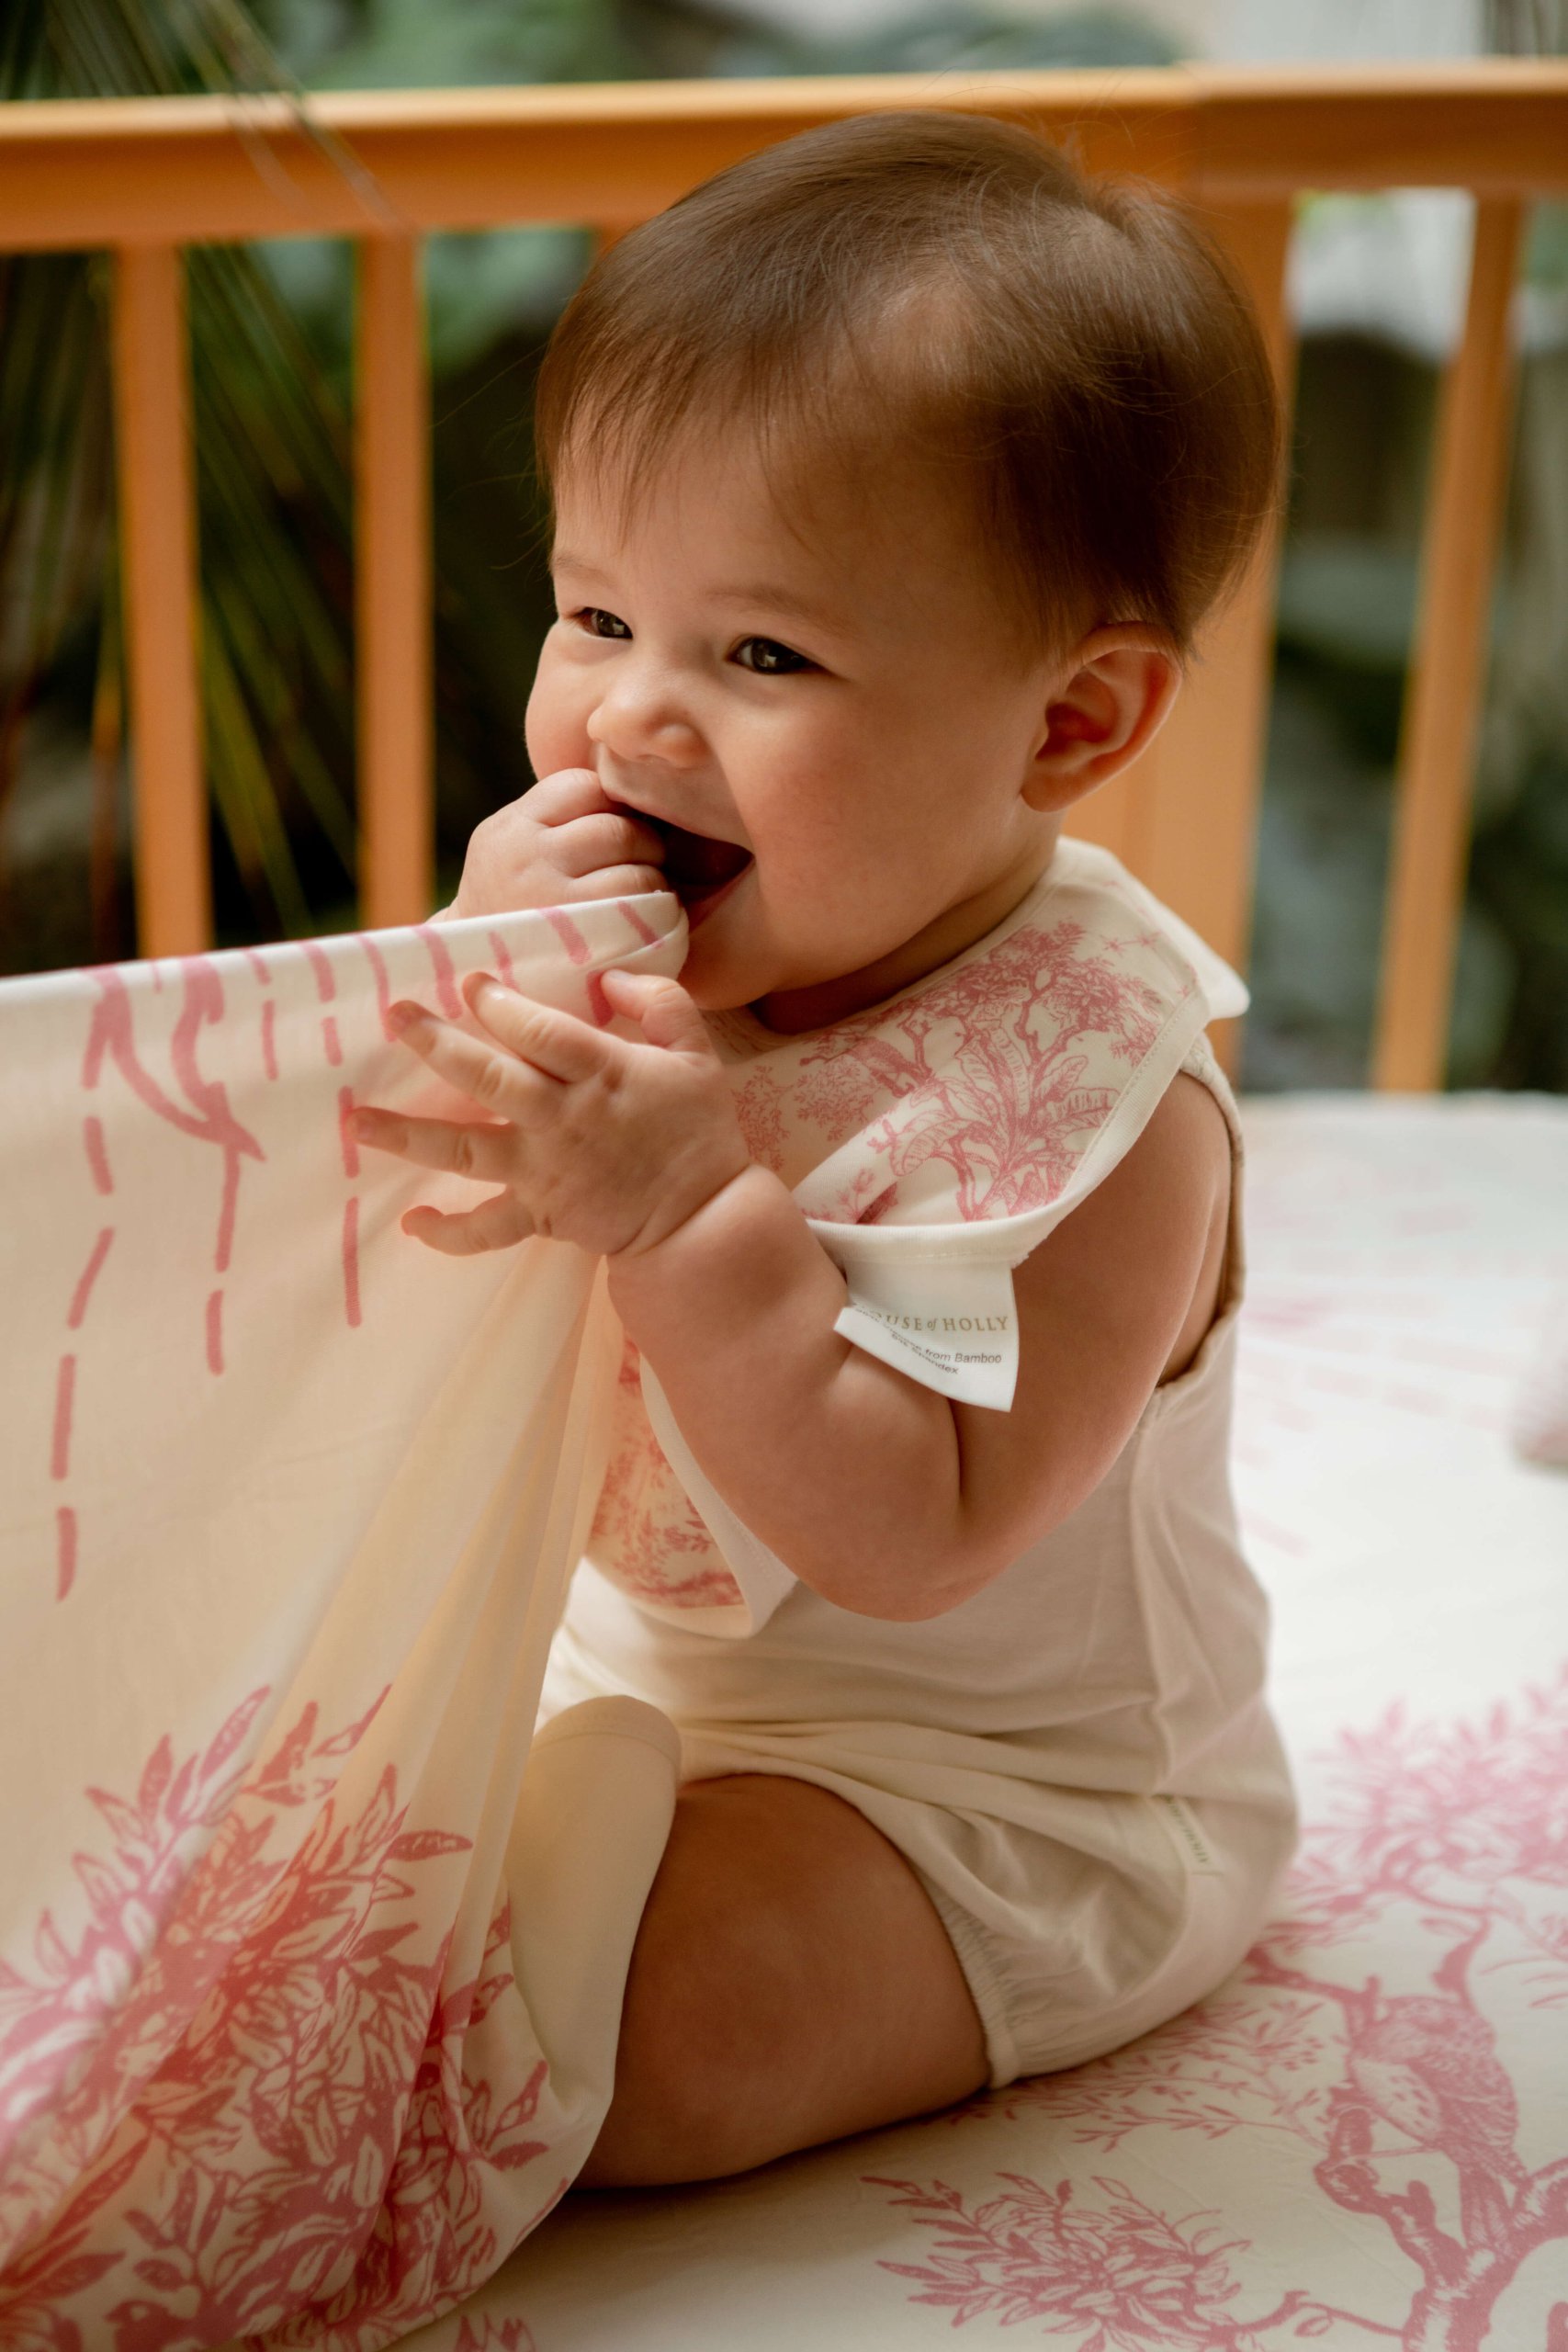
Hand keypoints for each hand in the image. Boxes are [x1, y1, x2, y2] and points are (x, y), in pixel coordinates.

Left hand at [350, 968, 749, 1258]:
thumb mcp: (696, 1054)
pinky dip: (448, 1233)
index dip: (499, 1003)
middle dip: (436, 1044)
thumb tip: (610, 976)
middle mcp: (562, 1120)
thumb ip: (660, 1002)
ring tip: (358, 1122)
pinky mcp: (540, 1216)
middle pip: (487, 1078)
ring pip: (465, 1150)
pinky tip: (412, 1223)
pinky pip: (486, 1230)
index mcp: (601, 1074)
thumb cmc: (698, 1132)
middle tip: (394, 1016)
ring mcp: (544, 1171)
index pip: (539, 1031)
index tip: (468, 981)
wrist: (703, 1222)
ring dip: (408, 1135)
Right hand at [448, 769, 665, 919]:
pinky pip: (640, 902)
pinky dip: (657, 905)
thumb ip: (554, 819)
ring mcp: (554, 898)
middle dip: (642, 841)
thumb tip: (625, 784)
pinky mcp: (582, 937)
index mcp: (509, 829)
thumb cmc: (510, 907)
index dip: (611, 804)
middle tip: (644, 861)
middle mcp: (527, 857)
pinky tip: (648, 915)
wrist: (476, 980)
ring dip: (653, 875)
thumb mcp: (509, 850)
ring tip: (645, 890)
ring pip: (634, 863)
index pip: (581, 787)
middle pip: (615, 827)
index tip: (618, 828)